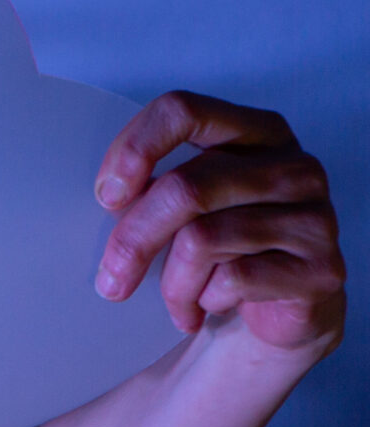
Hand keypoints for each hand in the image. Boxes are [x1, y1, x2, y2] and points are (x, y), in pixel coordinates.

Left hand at [94, 91, 345, 354]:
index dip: (134, 149)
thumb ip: (157, 184)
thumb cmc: (225, 249)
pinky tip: (205, 309)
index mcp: (259, 132)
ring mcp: (315, 218)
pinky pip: (232, 280)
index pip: (184, 111)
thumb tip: (107, 197)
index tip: (106, 195)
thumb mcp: (191, 204)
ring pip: (202, 239)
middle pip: (185, 188)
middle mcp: (295, 167)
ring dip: (171, 282)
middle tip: (109, 278)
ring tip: (173, 300)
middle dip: (134, 239)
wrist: (280, 315)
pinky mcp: (321, 269)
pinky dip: (202, 300)